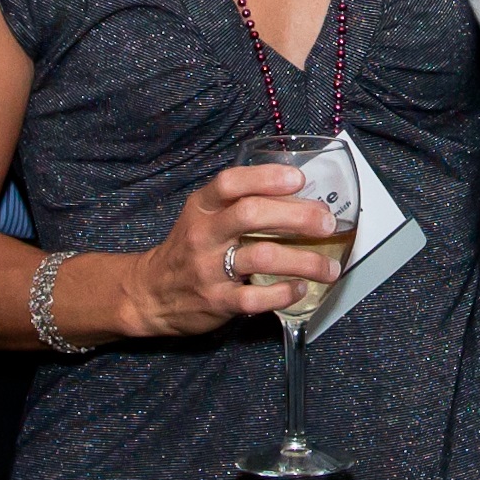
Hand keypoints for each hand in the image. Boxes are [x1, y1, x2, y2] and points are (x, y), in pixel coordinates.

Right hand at [119, 162, 340, 337]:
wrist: (150, 293)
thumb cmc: (189, 249)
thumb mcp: (203, 218)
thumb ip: (238, 204)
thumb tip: (298, 196)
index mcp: (202, 208)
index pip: (230, 183)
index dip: (266, 177)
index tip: (298, 179)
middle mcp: (204, 234)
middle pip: (251, 215)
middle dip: (296, 216)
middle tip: (327, 223)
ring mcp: (208, 269)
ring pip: (261, 257)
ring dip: (303, 261)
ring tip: (329, 267)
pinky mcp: (217, 301)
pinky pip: (255, 298)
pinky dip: (283, 293)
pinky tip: (300, 289)